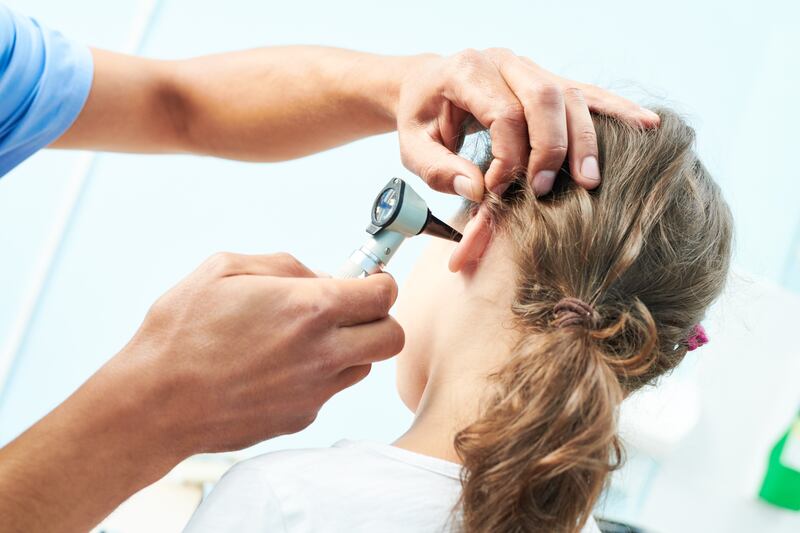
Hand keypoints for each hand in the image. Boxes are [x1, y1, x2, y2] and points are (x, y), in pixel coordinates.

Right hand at [116, 252, 403, 453]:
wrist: (154, 403)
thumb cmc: (182, 329)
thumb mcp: (225, 269)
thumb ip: (284, 265)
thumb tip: (321, 275)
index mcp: (309, 308)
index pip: (383, 294)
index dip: (380, 281)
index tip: (369, 278)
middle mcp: (322, 353)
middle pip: (392, 337)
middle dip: (379, 317)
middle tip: (351, 308)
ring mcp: (314, 391)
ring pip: (364, 366)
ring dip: (351, 347)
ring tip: (309, 337)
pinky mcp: (300, 418)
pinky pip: (329, 390)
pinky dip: (319, 375)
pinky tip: (279, 367)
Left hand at [396, 47, 659, 199]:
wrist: (427, 86)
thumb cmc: (422, 119)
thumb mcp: (413, 148)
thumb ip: (439, 170)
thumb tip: (477, 190)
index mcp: (464, 71)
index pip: (502, 113)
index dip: (506, 157)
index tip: (496, 190)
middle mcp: (503, 61)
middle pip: (543, 97)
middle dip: (550, 148)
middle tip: (544, 190)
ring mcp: (529, 67)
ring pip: (570, 96)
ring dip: (583, 140)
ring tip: (590, 180)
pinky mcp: (549, 80)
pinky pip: (587, 93)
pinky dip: (616, 110)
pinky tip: (646, 123)